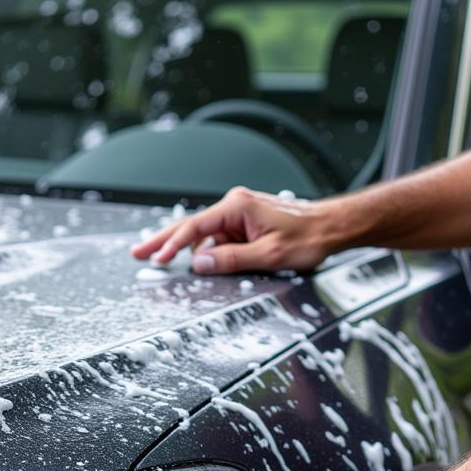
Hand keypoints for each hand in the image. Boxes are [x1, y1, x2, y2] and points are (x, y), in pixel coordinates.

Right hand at [130, 186, 342, 274]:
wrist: (332, 227)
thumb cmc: (308, 236)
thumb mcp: (268, 254)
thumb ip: (231, 259)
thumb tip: (199, 263)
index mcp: (237, 207)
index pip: (195, 228)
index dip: (172, 245)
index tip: (157, 260)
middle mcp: (234, 206)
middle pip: (190, 227)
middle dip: (164, 242)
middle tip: (138, 253)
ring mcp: (238, 216)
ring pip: (205, 237)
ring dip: (190, 252)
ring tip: (166, 263)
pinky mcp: (244, 226)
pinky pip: (219, 241)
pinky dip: (208, 252)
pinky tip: (202, 264)